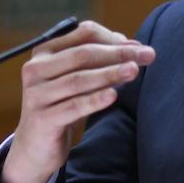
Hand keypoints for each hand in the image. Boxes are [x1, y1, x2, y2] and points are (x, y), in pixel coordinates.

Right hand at [1, 20, 155, 182]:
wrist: (36, 148)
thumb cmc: (62, 106)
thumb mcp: (78, 80)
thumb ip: (100, 61)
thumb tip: (132, 45)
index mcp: (44, 52)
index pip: (83, 34)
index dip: (113, 38)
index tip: (138, 46)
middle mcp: (36, 70)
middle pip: (83, 55)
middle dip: (118, 53)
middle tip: (147, 55)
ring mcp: (36, 95)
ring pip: (78, 80)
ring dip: (110, 73)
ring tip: (134, 70)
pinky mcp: (41, 119)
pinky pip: (73, 106)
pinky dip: (94, 99)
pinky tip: (114, 95)